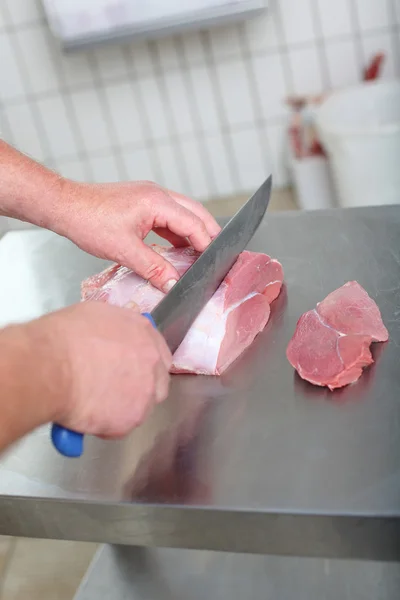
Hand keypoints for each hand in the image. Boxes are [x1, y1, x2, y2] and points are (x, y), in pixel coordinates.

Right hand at [34, 302, 171, 438]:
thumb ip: (112, 332)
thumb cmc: (62, 338)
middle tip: (113, 393)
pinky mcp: (133, 417)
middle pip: (157, 381)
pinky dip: (106, 425)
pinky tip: (86, 415)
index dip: (141, 365)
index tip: (129, 372)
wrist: (51, 366)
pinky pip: (121, 426)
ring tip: (93, 405)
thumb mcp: (92, 317)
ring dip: (122, 408)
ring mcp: (146, 390)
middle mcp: (152, 360)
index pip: (156, 352)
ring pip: (141, 407)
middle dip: (139, 389)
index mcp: (143, 332)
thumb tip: (108, 343)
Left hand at [57, 180, 220, 291]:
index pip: (194, 223)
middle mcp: (157, 194)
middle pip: (195, 212)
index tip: (214, 262)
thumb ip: (153, 268)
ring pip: (183, 212)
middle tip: (216, 255)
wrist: (65, 206)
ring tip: (198, 254)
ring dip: (192, 232)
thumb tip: (173, 284)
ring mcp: (149, 195)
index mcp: (157, 202)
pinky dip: (176, 231)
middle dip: (208, 233)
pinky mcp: (141, 201)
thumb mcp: (124, 251)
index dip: (207, 243)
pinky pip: (168, 215)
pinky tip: (175, 247)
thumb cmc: (89, 222)